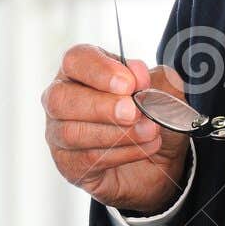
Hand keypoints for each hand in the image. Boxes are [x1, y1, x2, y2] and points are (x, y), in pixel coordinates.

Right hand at [42, 43, 189, 213]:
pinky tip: (143, 148)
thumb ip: (155, 78)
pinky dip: (121, 153)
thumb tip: (138, 75)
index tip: (129, 84)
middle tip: (134, 112)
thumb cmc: (153, 116)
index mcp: (82, 70)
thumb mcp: (165, 91)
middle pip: (61, 97)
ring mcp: (59, 134)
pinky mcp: (69, 165)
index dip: (100, 70)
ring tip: (149, 131)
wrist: (162, 158)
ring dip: (116, 133)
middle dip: (101, 106)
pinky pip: (86, 159)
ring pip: (72, 132)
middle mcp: (62, 99)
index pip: (75, 60)